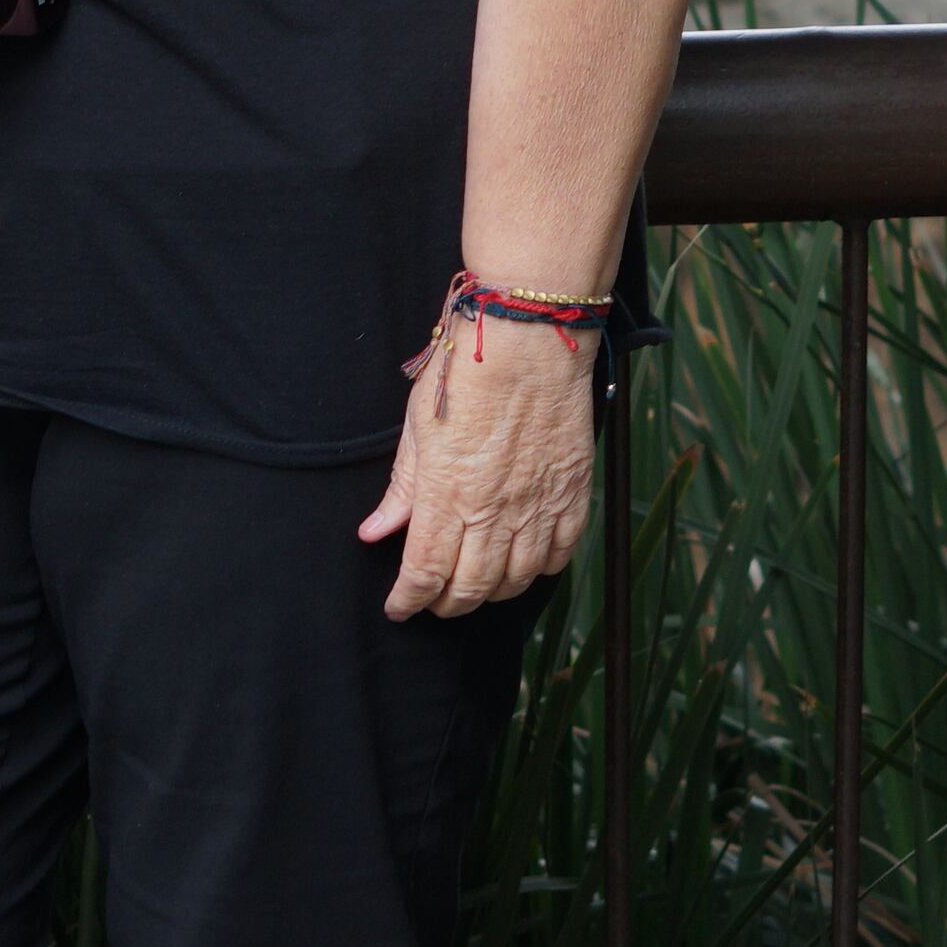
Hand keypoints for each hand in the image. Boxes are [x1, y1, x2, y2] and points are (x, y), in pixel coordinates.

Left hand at [356, 300, 599, 619]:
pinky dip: (538, 570)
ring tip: (475, 584)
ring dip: (491, 593)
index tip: (398, 607)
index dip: (408, 600)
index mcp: (447, 495)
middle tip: (433, 601)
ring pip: (515, 581)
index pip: (424, 573)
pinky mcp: (572, 493)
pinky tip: (522, 563)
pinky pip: (559, 555)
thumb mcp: (417, 427)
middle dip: (446, 605)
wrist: (529, 339)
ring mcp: (537, 505)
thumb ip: (402, 488)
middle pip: (470, 588)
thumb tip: (375, 532)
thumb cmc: (466, 372)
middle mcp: (494, 511)